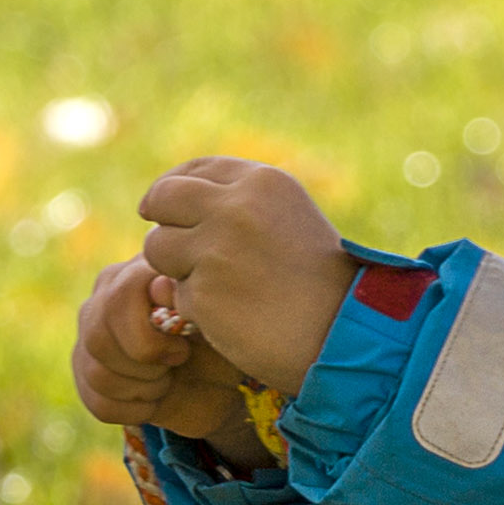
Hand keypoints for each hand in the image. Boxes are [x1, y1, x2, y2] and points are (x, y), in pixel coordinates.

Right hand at [72, 257, 270, 453]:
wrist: (218, 381)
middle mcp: (106, 292)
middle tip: (175, 365)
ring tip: (166, 380)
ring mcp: (91, 329)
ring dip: (142, 389)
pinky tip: (151, 399)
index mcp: (140, 270)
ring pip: (96, 373)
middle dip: (145, 366)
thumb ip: (190, 301)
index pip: (119, 299)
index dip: (148, 339)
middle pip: (98, 338)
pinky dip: (133, 410)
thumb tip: (160, 287)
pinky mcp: (86, 365)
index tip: (183, 348)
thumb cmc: (221, 342)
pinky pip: (96, 401)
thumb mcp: (218, 323)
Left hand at [140, 158, 353, 397]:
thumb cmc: (320, 283)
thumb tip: (170, 201)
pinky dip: (194, 309)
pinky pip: (174, 294)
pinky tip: (233, 316)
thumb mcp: (288, 219)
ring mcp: (215, 250)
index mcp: (261, 183)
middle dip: (162, 222)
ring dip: (176, 269)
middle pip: (162, 199)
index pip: (194, 170)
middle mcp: (235, 208)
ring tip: (220, 288)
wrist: (346, 334)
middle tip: (171, 247)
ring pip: (157, 247)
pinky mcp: (202, 294)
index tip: (165, 208)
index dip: (172, 188)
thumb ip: (239, 204)